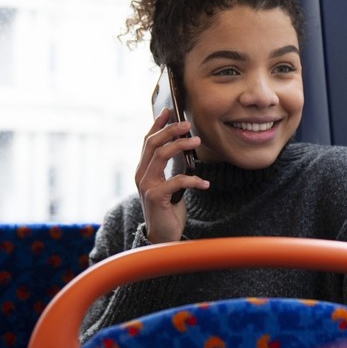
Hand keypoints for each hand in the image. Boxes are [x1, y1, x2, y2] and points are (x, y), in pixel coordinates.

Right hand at [135, 109, 208, 243]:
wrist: (162, 237)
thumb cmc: (168, 208)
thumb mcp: (168, 184)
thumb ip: (170, 168)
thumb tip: (184, 146)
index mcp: (143, 169)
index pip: (147, 141)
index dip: (157, 124)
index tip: (168, 110)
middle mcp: (141, 175)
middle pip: (153, 143)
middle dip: (170, 130)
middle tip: (188, 124)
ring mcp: (146, 185)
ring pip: (161, 155)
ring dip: (180, 145)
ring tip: (197, 142)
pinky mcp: (156, 197)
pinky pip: (176, 181)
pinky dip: (193, 179)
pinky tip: (205, 183)